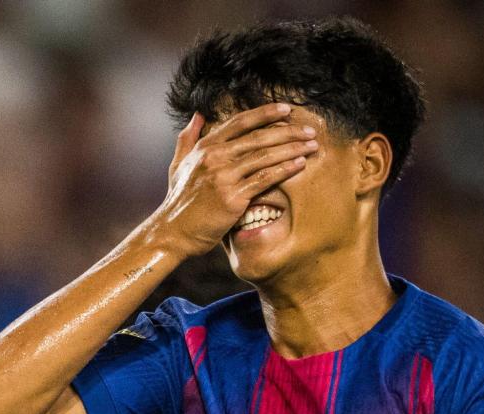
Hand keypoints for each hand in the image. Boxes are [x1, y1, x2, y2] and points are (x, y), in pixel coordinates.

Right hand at [151, 103, 318, 257]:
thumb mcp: (178, 164)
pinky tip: (299, 165)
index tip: (287, 110)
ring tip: (311, 146)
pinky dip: (284, 170)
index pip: (240, 122)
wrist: (172, 233)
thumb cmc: (178, 202)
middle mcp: (215, 157)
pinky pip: (264, 180)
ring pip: (265, 156)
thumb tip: (197, 115)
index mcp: (205, 146)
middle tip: (309, 130)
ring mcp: (223, 177)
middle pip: (258, 137)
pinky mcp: (232, 198)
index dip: (266, 114)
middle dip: (288, 132)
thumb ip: (188, 138)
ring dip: (292, 149)